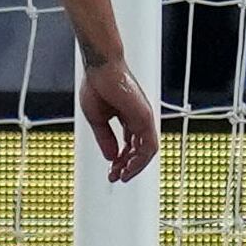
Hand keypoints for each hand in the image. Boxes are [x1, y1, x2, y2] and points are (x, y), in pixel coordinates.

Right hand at [79, 58, 159, 181]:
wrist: (101, 68)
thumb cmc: (97, 85)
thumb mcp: (97, 119)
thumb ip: (105, 138)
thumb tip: (110, 157)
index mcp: (130, 118)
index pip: (131, 145)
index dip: (121, 160)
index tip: (112, 171)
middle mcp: (140, 120)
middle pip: (141, 150)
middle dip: (129, 166)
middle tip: (117, 177)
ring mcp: (144, 118)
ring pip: (147, 150)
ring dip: (136, 166)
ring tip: (123, 176)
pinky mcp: (145, 117)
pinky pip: (148, 144)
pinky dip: (140, 158)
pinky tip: (127, 166)